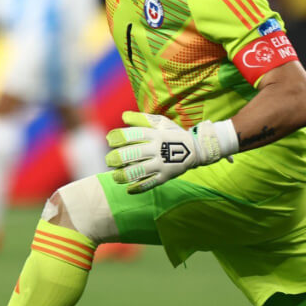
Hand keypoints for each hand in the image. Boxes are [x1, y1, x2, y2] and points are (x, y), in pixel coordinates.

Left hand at [106, 111, 229, 193]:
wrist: (196, 149)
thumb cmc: (172, 133)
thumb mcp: (160, 122)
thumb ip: (141, 119)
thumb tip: (123, 116)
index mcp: (155, 134)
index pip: (134, 134)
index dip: (118, 137)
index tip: (110, 140)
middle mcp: (158, 148)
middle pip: (134, 153)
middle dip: (117, 158)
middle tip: (109, 160)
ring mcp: (162, 164)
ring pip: (140, 171)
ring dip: (124, 175)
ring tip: (115, 176)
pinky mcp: (165, 176)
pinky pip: (150, 184)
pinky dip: (138, 188)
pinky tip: (128, 189)